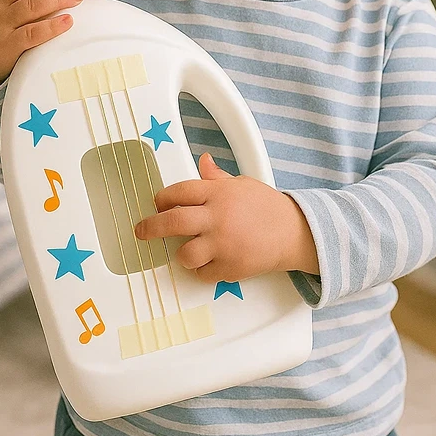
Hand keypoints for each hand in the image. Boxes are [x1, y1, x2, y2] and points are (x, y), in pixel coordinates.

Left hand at [134, 153, 317, 282]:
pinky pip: (202, 274)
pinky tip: (207, 262)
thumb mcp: (242, 184)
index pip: (179, 192)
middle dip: (150, 227)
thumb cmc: (267, 207)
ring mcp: (223, 245)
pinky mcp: (230, 268)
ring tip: (187, 251)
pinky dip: (201, 270)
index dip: (162, 198)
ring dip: (181, 254)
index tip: (157, 203)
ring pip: (185, 254)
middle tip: (141, 231)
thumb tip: (203, 161)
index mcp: (219, 194)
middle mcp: (217, 218)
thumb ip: (217, 178)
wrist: (294, 233)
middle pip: (173, 222)